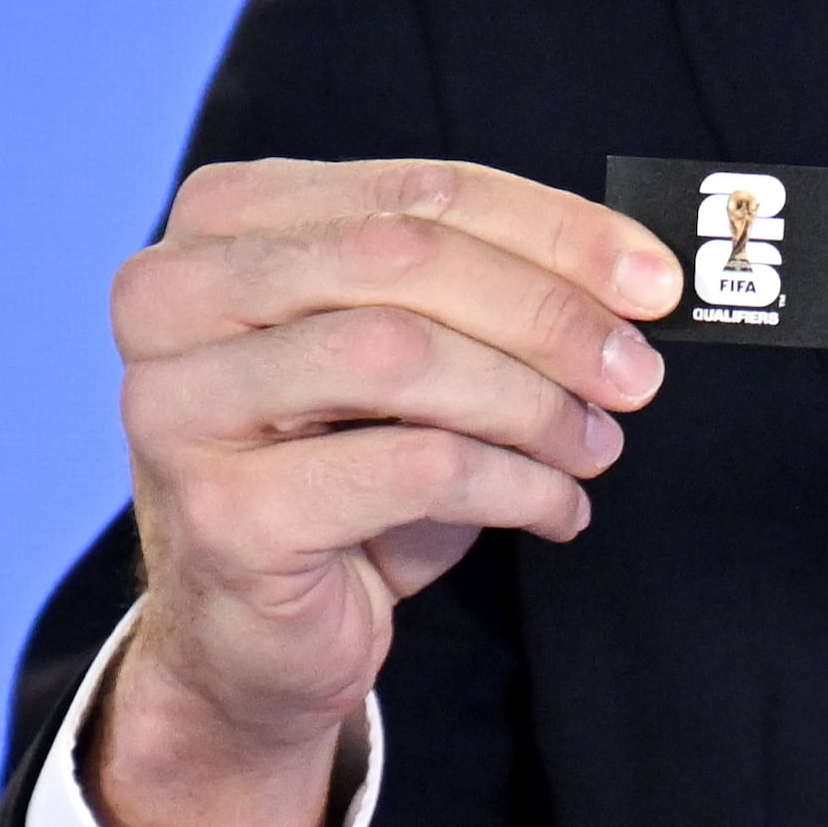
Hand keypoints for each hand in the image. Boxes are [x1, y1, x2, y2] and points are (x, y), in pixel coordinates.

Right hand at [95, 158, 678, 826]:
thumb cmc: (342, 470)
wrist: (251, 634)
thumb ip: (489, 286)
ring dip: (532, 402)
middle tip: (637, 372)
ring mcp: (179, 406)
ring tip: (595, 445)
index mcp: (220, 222)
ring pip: (400, 353)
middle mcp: (171, 297)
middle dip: (547, 314)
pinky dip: (514, 484)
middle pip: (404, 258)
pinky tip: (556, 507)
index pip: (415, 193)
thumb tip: (637, 273)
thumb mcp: (413, 353)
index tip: (656, 279)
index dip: (554, 228)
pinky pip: (411, 467)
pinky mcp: (223, 512)